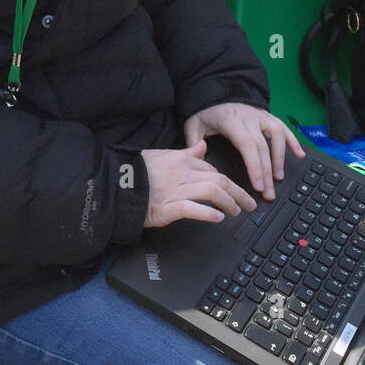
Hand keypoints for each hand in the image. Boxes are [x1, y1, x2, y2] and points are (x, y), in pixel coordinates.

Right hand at [140, 140, 258, 228]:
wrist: (115, 185)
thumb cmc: (137, 172)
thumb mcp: (162, 155)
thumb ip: (185, 153)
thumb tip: (203, 146)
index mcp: (181, 160)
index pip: (212, 169)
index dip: (228, 181)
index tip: (236, 190)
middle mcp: (182, 173)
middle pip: (220, 179)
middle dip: (239, 193)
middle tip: (249, 204)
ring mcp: (176, 190)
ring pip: (212, 192)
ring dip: (229, 202)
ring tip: (236, 211)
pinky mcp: (168, 207)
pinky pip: (193, 208)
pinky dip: (208, 213)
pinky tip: (217, 218)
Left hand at [182, 102, 304, 201]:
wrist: (216, 87)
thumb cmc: (205, 110)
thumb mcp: (193, 124)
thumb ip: (194, 143)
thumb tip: (200, 161)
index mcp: (231, 121)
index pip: (248, 145)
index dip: (255, 166)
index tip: (259, 185)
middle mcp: (249, 118)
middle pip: (263, 147)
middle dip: (267, 172)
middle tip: (269, 193)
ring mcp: (260, 115)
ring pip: (277, 136)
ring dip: (280, 158)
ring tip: (279, 178)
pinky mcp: (267, 115)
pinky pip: (283, 127)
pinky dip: (293, 141)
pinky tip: (300, 154)